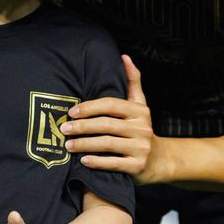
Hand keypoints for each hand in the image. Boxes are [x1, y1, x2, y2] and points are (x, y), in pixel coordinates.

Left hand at [60, 55, 160, 183]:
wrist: (160, 160)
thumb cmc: (141, 129)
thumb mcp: (140, 105)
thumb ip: (132, 82)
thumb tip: (124, 57)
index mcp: (139, 111)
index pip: (110, 105)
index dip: (89, 107)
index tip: (71, 112)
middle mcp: (142, 128)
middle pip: (105, 125)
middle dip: (81, 127)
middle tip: (63, 129)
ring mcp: (141, 148)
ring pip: (106, 144)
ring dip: (84, 144)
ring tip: (68, 145)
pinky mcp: (137, 166)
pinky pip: (112, 163)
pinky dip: (96, 162)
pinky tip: (82, 160)